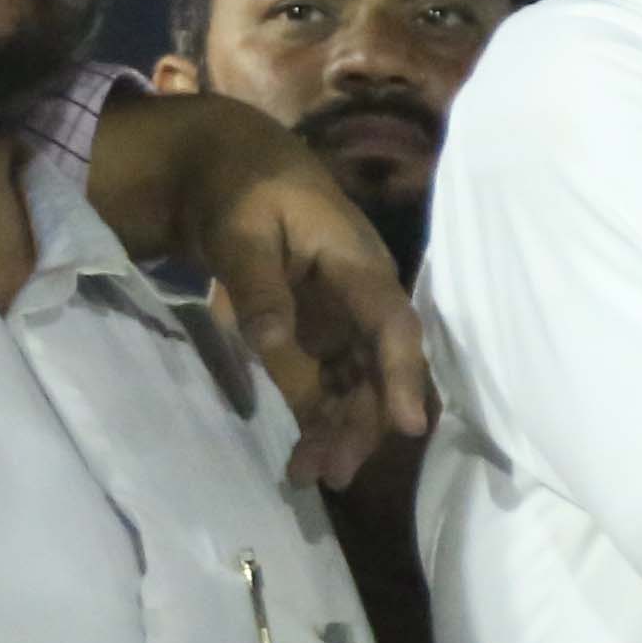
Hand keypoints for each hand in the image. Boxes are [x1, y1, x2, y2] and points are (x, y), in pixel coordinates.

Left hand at [87, 84, 429, 486]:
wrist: (233, 167)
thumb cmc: (241, 190)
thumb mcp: (239, 231)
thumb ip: (258, 289)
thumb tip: (272, 345)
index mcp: (356, 264)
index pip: (391, 325)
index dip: (401, 376)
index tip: (408, 427)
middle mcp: (363, 299)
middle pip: (380, 368)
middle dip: (364, 422)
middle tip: (331, 471)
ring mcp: (344, 320)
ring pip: (360, 385)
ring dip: (342, 431)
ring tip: (309, 476)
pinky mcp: (322, 336)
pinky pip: (332, 386)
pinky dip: (320, 420)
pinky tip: (303, 457)